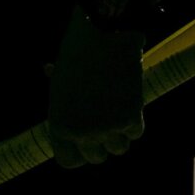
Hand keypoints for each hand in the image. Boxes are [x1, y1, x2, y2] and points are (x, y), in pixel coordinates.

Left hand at [45, 9, 144, 167]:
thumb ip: (64, 109)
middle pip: (97, 158)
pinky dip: (135, 118)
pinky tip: (128, 97)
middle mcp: (81, 132)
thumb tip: (66, 124)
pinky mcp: (130, 119)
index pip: (68, 161)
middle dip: (102, 142)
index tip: (87, 142)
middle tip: (105, 119)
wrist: (103, 33)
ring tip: (116, 106)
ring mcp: (106, 128)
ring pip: (119, 149)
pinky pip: (135, 132)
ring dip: (120, 132)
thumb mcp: (60, 84)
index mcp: (59, 125)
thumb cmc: (78, 54)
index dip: (79, 152)